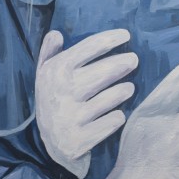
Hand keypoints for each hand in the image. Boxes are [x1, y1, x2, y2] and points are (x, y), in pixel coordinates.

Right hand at [36, 29, 137, 178]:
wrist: (51, 145)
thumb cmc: (55, 100)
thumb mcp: (45, 76)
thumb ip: (49, 53)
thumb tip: (55, 33)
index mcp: (54, 72)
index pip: (87, 48)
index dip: (109, 39)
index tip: (126, 35)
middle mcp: (61, 93)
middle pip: (102, 72)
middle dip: (122, 64)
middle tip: (134, 60)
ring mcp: (71, 118)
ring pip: (110, 98)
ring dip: (123, 91)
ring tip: (128, 88)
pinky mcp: (80, 140)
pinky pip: (110, 122)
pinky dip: (117, 117)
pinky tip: (118, 115)